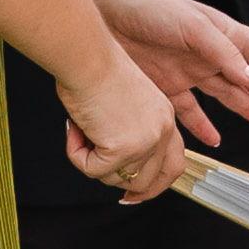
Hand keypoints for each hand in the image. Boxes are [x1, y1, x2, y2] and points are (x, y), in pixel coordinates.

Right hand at [58, 56, 186, 201]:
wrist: (86, 56)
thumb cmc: (95, 68)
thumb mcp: (124, 104)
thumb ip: (127, 131)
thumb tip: (113, 163)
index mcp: (165, 117)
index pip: (174, 164)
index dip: (155, 184)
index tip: (136, 193)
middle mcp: (161, 130)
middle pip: (148, 181)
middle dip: (123, 187)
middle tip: (100, 174)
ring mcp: (145, 141)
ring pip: (115, 178)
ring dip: (92, 161)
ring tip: (81, 131)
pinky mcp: (123, 148)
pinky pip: (92, 170)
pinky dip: (76, 154)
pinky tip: (75, 129)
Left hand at [70, 0, 248, 136]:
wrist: (103, 11)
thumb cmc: (148, 6)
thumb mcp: (194, 28)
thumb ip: (226, 55)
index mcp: (221, 33)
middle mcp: (208, 54)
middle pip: (248, 78)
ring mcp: (187, 71)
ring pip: (226, 95)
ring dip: (246, 109)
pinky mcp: (164, 86)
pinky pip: (190, 111)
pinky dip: (202, 127)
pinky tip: (214, 139)